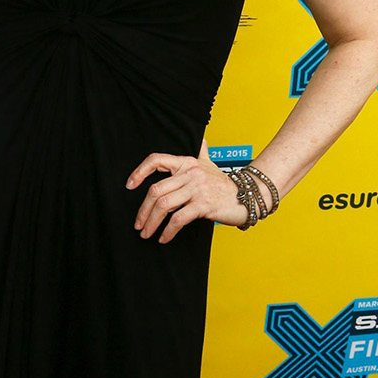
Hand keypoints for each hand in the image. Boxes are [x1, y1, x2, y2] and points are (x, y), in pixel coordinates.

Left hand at [127, 152, 246, 242]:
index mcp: (187, 162)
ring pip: (164, 205)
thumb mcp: (211, 164)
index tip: (129, 185)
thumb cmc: (224, 183)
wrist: (248, 196)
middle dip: (143, 210)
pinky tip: (164, 238)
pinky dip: (168, 231)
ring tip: (146, 233)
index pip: (156, 160)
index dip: (139, 171)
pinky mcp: (204, 205)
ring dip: (151, 222)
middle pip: (155, 190)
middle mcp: (190, 173)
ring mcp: (197, 189)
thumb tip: (202, 140)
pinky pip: (178, 219)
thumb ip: (202, 152)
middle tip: (138, 224)